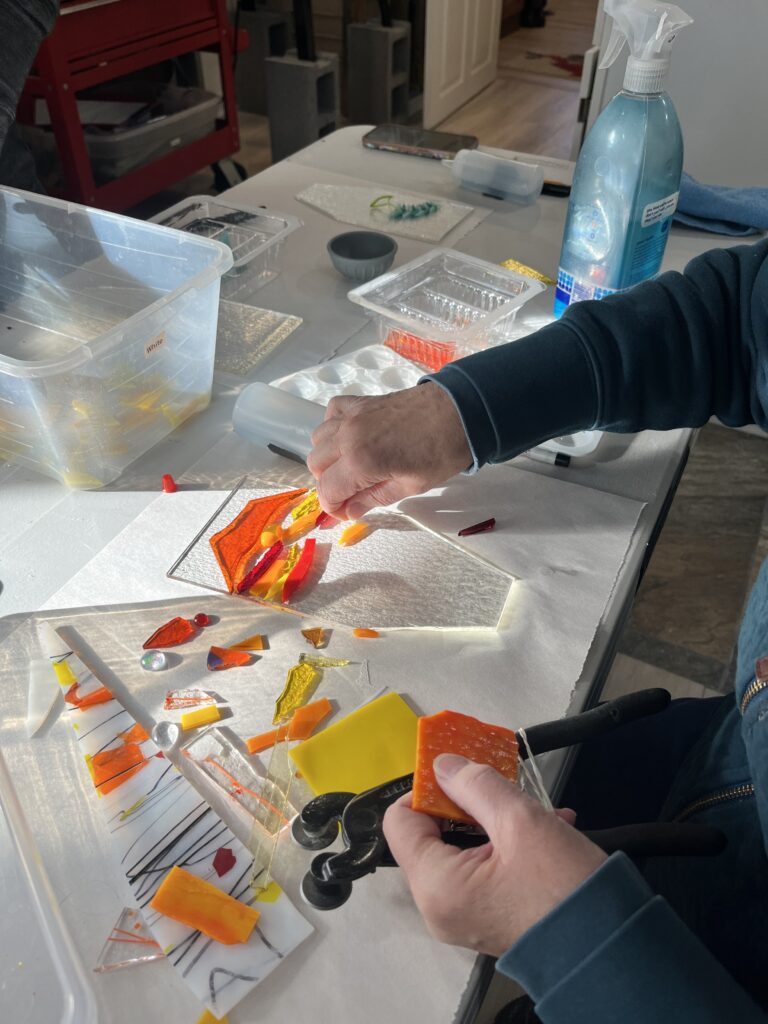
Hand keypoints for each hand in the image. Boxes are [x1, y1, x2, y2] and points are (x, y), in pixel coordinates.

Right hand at [307, 383, 470, 518]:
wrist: (460, 411)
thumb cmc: (442, 451)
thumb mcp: (411, 486)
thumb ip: (373, 498)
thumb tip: (350, 512)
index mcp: (361, 461)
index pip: (327, 490)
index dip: (333, 507)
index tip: (347, 512)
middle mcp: (348, 437)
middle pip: (315, 465)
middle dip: (329, 483)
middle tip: (352, 491)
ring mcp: (352, 416)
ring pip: (318, 440)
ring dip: (328, 457)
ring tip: (351, 466)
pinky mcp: (360, 402)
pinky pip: (331, 413)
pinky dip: (333, 426)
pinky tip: (350, 436)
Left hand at [383, 755, 606, 956]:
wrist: (613, 951)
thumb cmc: (565, 889)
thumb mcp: (520, 821)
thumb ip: (476, 785)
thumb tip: (443, 765)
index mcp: (436, 885)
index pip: (400, 821)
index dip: (426, 789)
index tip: (462, 773)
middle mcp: (440, 907)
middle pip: (431, 834)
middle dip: (468, 804)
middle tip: (506, 788)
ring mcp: (464, 916)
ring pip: (462, 849)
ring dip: (495, 821)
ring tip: (539, 809)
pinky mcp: (489, 918)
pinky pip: (483, 870)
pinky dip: (508, 845)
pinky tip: (550, 828)